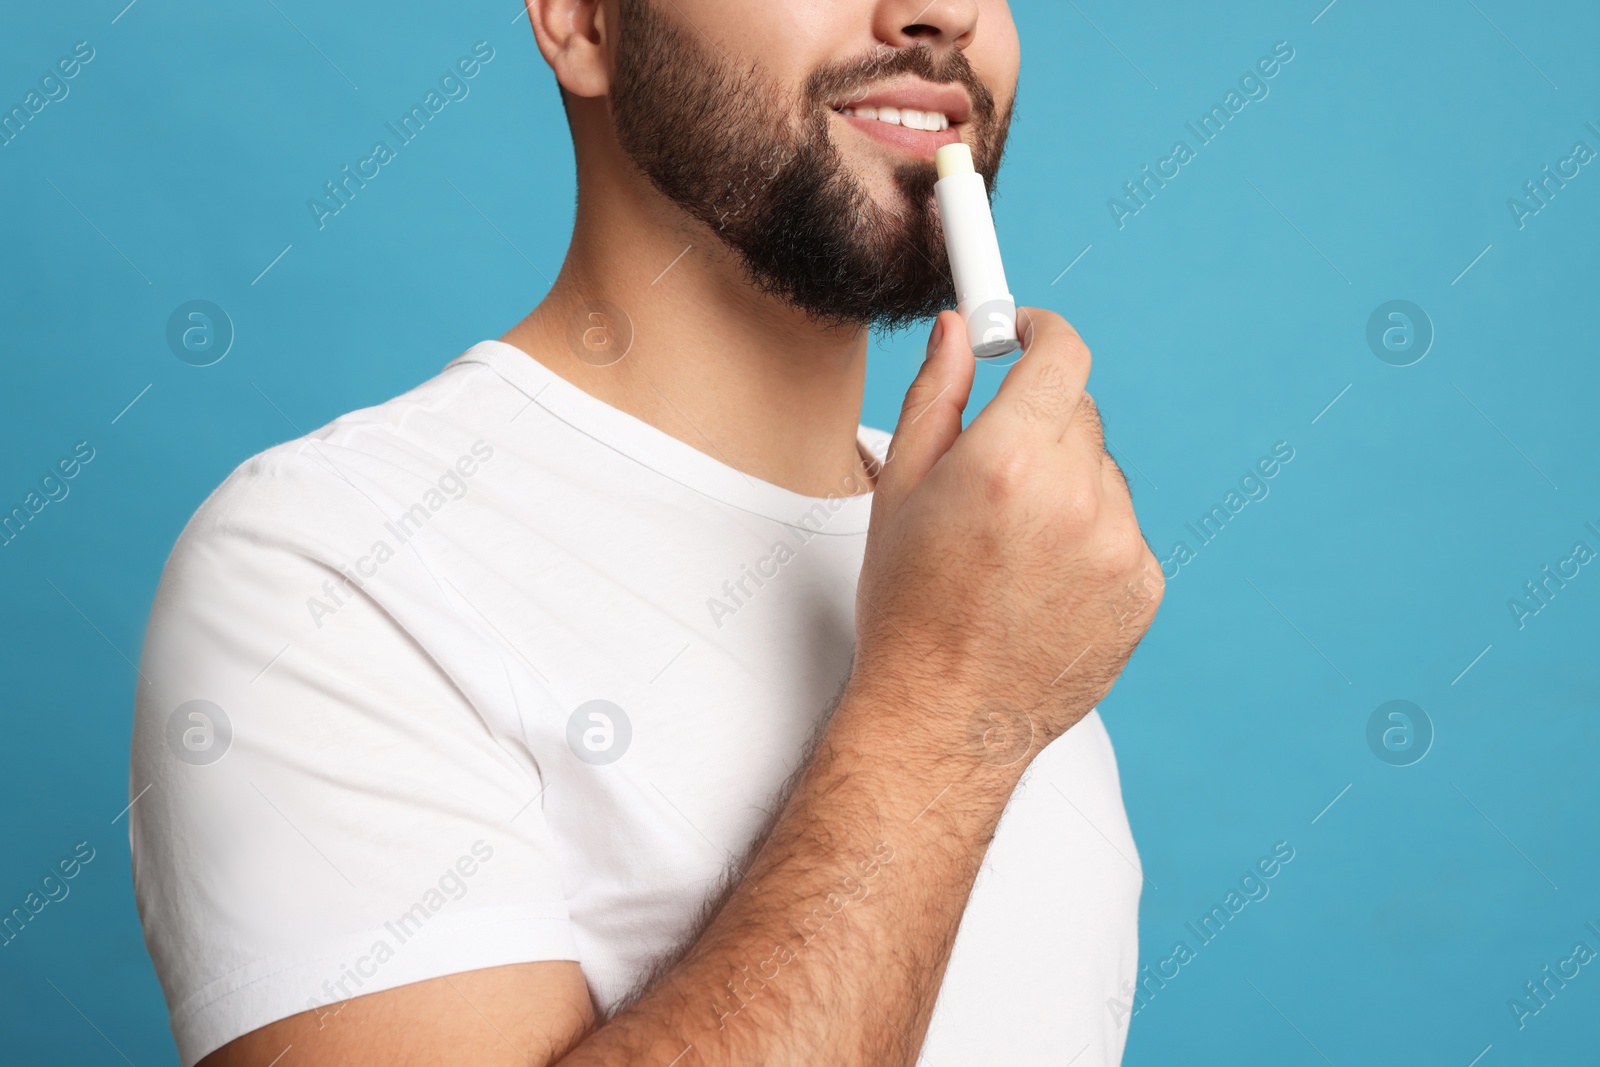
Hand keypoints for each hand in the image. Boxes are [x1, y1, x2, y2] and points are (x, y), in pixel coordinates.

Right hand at [851, 307, 1162, 760]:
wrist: (946, 718)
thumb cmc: (909, 613)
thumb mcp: (900, 491)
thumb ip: (937, 395)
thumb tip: (958, 332)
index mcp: (1009, 462)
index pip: (1061, 353)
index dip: (1039, 331)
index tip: (1025, 334)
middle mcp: (1075, 497)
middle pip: (1079, 412)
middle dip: (1038, 424)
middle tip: (993, 473)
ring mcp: (1119, 545)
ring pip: (1102, 473)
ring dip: (1066, 486)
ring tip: (1013, 547)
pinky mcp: (1144, 587)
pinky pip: (1123, 530)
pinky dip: (1090, 539)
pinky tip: (1042, 580)